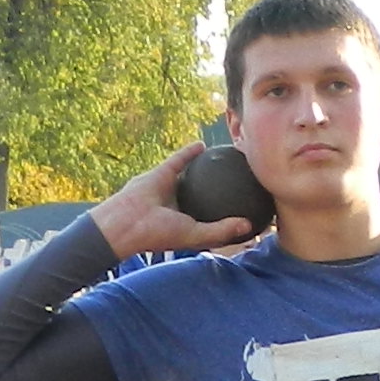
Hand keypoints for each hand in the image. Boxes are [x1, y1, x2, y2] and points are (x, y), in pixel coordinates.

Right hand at [86, 150, 259, 261]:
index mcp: (190, 223)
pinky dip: (189, 151)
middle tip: (243, 180)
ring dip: (208, 168)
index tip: (251, 206)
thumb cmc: (160, 233)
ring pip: (193, 175)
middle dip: (223, 188)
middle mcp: (182, 206)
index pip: (215, 217)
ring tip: (227, 159)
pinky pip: (178, 160)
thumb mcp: (195, 236)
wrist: (127, 222)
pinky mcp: (160, 173)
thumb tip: (248, 224)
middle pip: (207, 194)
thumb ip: (221, 230)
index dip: (231, 213)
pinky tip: (205, 144)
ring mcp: (170, 189)